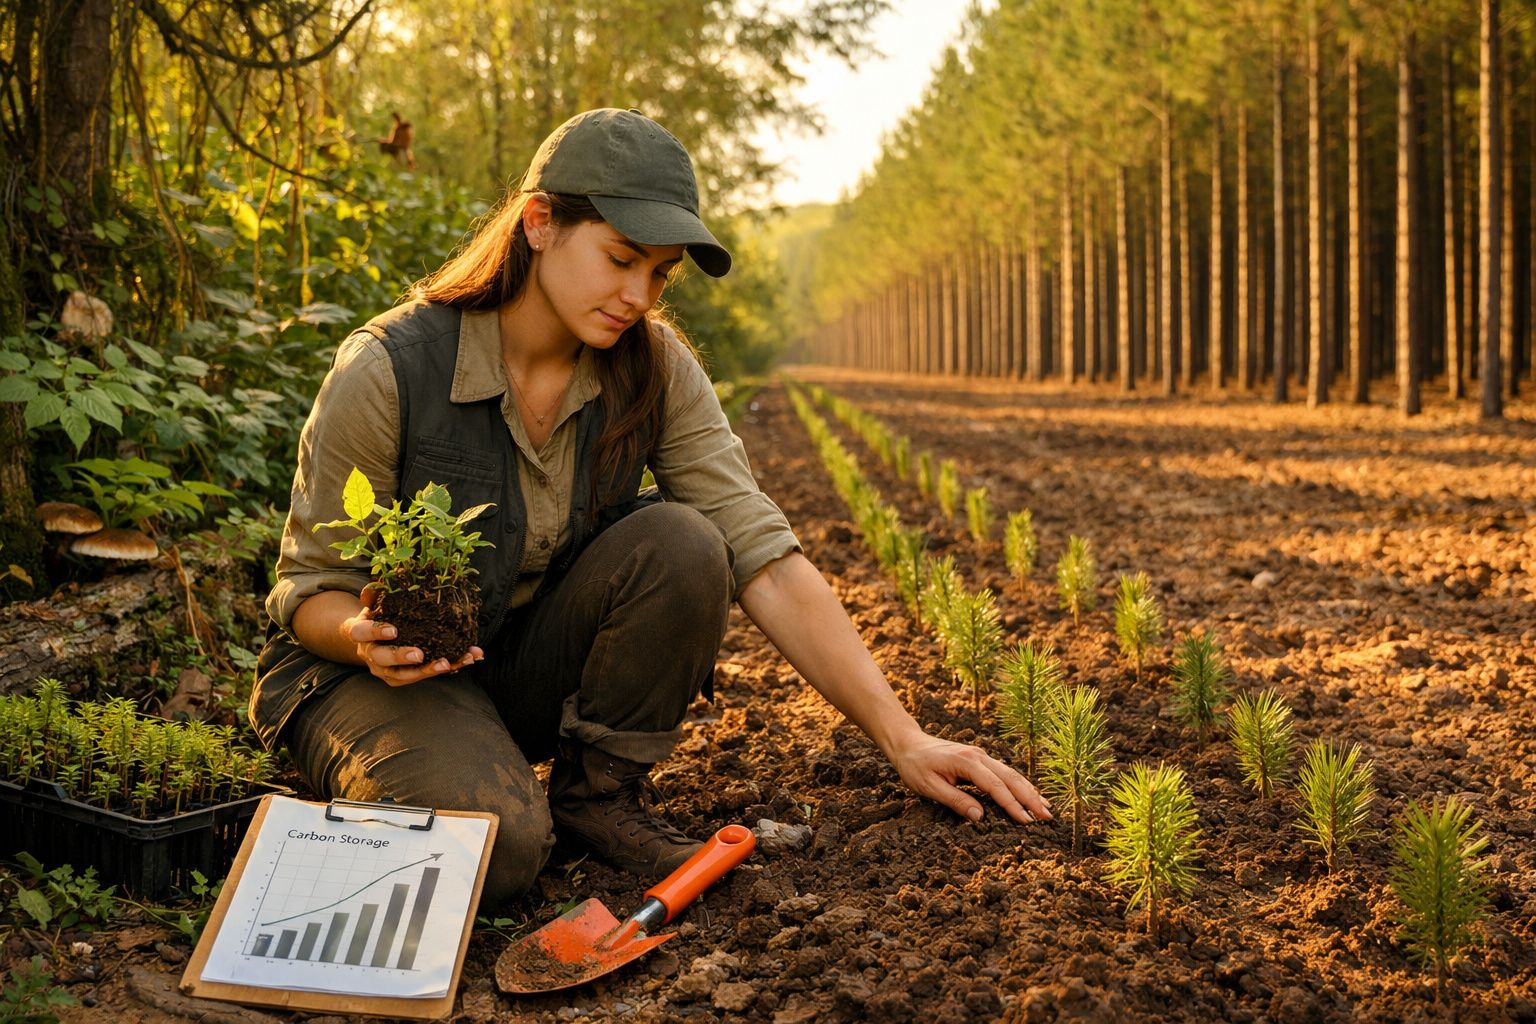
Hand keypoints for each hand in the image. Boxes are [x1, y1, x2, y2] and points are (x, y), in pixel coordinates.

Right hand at [341, 587, 482, 686]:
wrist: (370, 639)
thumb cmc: (377, 616)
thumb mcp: (373, 603)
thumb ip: (376, 594)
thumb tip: (382, 581)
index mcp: (361, 634)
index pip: (361, 633)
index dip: (376, 632)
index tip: (394, 630)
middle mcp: (371, 656)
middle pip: (383, 660)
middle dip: (402, 658)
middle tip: (420, 655)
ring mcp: (385, 670)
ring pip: (404, 675)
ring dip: (428, 670)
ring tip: (448, 663)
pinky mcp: (401, 678)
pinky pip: (423, 676)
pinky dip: (447, 668)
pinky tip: (465, 659)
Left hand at [887, 732, 1052, 824]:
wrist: (907, 743)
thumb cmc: (915, 766)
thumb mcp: (929, 787)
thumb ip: (956, 801)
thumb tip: (980, 818)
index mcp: (967, 762)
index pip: (995, 787)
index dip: (1012, 805)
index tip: (1026, 821)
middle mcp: (978, 756)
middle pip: (1010, 778)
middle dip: (1030, 798)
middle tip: (1047, 817)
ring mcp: (981, 755)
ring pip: (1011, 774)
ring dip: (1029, 791)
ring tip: (1046, 808)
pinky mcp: (980, 759)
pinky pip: (1004, 772)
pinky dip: (1019, 784)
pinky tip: (1030, 794)